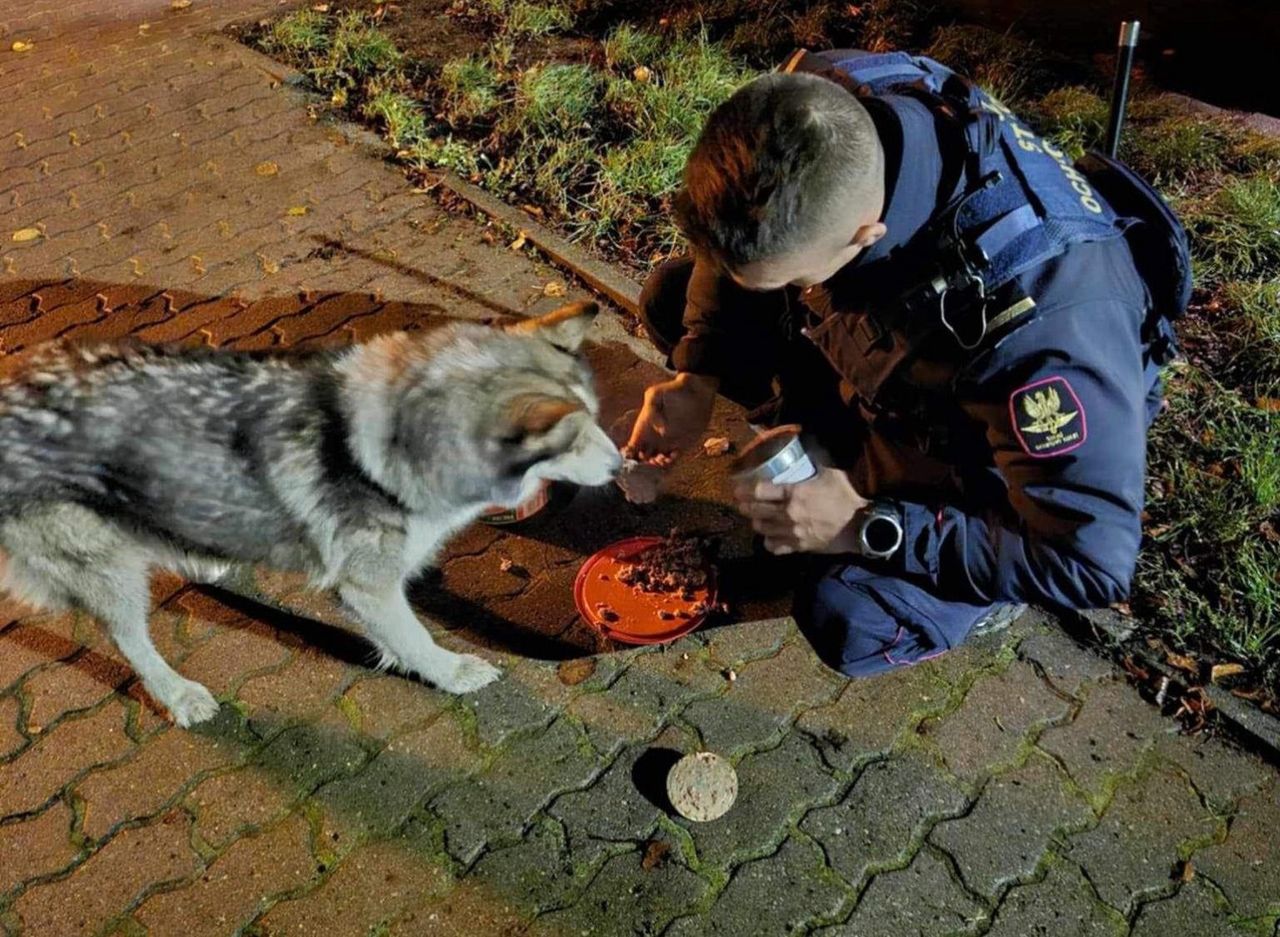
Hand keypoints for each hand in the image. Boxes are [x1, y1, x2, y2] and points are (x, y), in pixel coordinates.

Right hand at [625, 372, 718, 462]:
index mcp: (643, 427)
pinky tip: (672, 455)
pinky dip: (670, 463)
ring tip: (661, 458)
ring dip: (656, 465)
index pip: (631, 447)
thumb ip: (651, 409)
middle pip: (642, 459)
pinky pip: (672, 461)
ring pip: (655, 462)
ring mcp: (665, 443)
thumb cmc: (674, 390)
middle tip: (649, 459)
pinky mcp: (680, 446)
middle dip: (643, 465)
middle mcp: (652, 438)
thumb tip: (658, 429)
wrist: (697, 392)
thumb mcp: (656, 393)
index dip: (629, 456)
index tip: (632, 458)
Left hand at [734, 467, 869, 554]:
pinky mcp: (799, 547)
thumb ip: (815, 457)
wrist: (862, 525)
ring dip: (755, 522)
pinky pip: (774, 547)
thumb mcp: (831, 471)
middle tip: (741, 502)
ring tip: (755, 517)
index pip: (759, 491)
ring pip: (761, 530)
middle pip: (755, 512)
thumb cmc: (846, 496)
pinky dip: (768, 542)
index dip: (743, 489)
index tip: (735, 488)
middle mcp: (788, 514)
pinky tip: (770, 536)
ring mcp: (792, 533)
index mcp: (794, 493)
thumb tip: (806, 440)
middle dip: (744, 506)